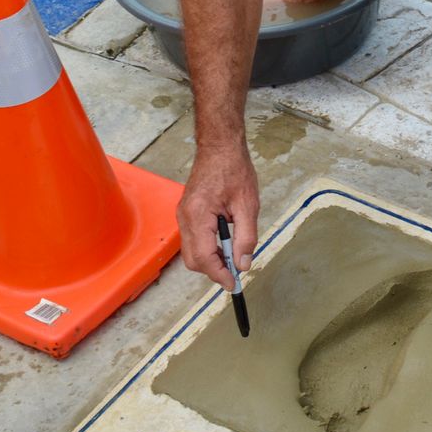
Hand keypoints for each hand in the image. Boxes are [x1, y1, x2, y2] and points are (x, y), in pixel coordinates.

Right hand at [178, 139, 259, 286]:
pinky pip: (193, 240)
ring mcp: (183, 215)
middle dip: (214, 270)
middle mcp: (184, 218)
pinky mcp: (186, 213)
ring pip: (191, 252)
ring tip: (233, 253)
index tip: (234, 284)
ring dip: (211, 259)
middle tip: (236, 270)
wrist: (220, 147)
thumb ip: (246, 238)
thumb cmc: (234, 170)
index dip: (219, 275)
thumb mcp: (248, 206)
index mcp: (198, 215)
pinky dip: (207, 247)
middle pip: (193, 260)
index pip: (204, 258)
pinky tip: (224, 241)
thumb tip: (242, 264)